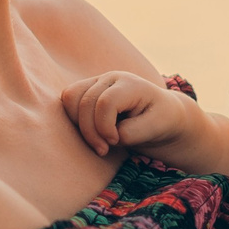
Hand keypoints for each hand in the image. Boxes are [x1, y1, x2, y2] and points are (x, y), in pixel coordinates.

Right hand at [60, 71, 179, 156]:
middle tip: (103, 150)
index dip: (104, 127)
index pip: (106, 102)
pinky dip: (74, 119)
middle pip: (85, 101)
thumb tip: (110, 135)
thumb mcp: (155, 128)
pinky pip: (68, 100)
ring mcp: (97, 82)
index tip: (115, 142)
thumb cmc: (161, 121)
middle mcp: (111, 78)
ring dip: (78, 124)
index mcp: (131, 85)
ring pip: (70, 97)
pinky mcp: (87, 90)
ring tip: (97, 141)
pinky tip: (90, 131)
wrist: (160, 115)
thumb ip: (132, 132)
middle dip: (90, 132)